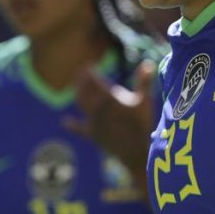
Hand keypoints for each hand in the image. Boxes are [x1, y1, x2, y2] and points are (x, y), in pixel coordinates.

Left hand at [65, 60, 156, 174]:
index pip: (93, 80)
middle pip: (83, 90)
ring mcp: (92, 121)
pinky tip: (65, 122)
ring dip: (78, 94)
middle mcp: (96, 108)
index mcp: (108, 97)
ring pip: (80, 104)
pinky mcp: (92, 134)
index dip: (89, 72)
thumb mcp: (145, 100)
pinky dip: (72, 125)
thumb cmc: (142, 124)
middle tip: (81, 74)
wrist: (135, 150)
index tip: (88, 66)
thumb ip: (144, 81)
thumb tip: (148, 63)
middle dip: (81, 81)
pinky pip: (79, 128)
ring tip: (77, 89)